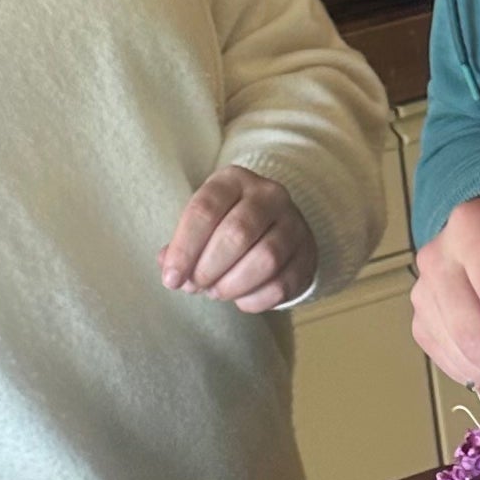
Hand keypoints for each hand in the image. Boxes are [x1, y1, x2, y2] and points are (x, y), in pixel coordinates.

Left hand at [161, 166, 317, 310]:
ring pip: (265, 259)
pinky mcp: (307, 255)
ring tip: (216, 292)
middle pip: (237, 234)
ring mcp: (294, 224)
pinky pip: (282, 284)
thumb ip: (182, 246)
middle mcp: (269, 195)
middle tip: (196, 286)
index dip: (185, 248)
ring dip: (232, 285)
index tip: (172, 278)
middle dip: (209, 268)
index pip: (206, 210)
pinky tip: (240, 299)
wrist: (276, 227)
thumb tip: (173, 272)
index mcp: (234, 180)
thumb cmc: (226, 225)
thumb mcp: (202, 223)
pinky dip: (255, 299)